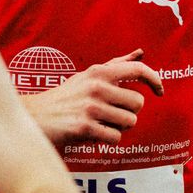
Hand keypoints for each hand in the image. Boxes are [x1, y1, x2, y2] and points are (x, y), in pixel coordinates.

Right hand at [23, 51, 163, 146]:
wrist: (33, 118)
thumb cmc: (64, 98)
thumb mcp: (88, 76)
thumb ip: (116, 65)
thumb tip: (141, 52)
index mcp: (98, 72)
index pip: (138, 69)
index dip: (154, 79)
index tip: (160, 91)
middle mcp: (96, 86)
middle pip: (138, 103)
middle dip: (129, 112)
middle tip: (111, 114)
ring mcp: (90, 107)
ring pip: (129, 122)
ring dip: (118, 127)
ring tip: (99, 124)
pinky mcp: (84, 127)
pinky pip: (115, 137)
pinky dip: (108, 140)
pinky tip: (93, 135)